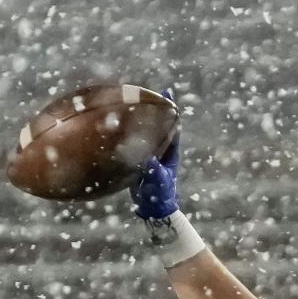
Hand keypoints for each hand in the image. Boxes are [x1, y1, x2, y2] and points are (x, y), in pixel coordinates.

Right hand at [131, 89, 180, 220]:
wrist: (152, 207)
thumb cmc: (159, 195)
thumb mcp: (157, 182)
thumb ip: (155, 172)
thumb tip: (151, 160)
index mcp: (171, 153)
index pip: (172, 127)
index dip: (170, 111)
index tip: (167, 94)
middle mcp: (163, 150)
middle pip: (162, 125)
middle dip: (158, 109)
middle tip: (155, 91)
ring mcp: (153, 153)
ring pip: (150, 132)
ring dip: (145, 118)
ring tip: (138, 100)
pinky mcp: (143, 158)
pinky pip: (139, 140)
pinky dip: (134, 130)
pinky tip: (125, 121)